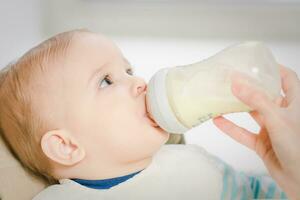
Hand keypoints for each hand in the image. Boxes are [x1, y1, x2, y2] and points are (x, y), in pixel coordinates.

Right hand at [212, 65, 299, 199]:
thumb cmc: (299, 148)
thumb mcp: (278, 119)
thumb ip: (257, 100)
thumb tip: (237, 83)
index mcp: (295, 103)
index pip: (287, 79)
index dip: (273, 69)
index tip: (256, 63)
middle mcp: (283, 114)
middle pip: (264, 95)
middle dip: (249, 87)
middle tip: (232, 79)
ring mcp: (271, 129)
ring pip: (251, 114)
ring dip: (236, 107)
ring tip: (221, 97)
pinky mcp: (262, 143)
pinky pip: (243, 133)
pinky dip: (230, 127)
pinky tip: (218, 121)